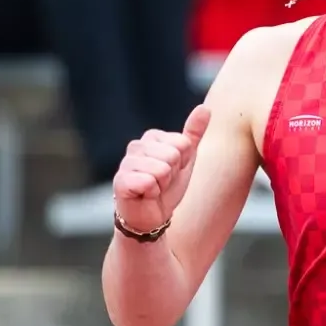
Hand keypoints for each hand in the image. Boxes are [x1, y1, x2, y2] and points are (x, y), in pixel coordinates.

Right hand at [111, 105, 210, 234]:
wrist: (152, 217)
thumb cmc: (167, 188)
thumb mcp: (186, 160)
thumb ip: (193, 134)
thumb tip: (205, 108)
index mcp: (151, 137)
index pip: (182, 143)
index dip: (182, 163)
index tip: (172, 173)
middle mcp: (136, 146)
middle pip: (173, 155)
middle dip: (173, 175)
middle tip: (162, 184)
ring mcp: (126, 163)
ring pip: (162, 169)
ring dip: (163, 186)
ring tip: (154, 190)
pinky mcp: (121, 181)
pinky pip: (149, 182)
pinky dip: (152, 194)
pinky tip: (145, 196)